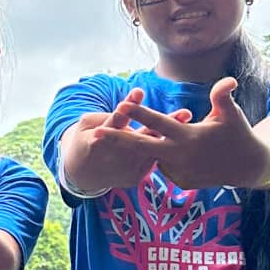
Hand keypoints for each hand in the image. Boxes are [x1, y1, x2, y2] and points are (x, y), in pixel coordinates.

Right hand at [66, 88, 192, 191]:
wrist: (83, 173)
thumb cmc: (86, 140)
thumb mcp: (86, 124)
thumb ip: (108, 116)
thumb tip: (131, 110)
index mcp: (97, 142)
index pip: (115, 121)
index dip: (127, 108)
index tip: (139, 92)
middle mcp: (115, 158)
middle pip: (142, 137)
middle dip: (164, 123)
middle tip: (184, 112)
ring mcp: (127, 170)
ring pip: (152, 149)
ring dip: (170, 133)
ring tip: (185, 117)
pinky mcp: (136, 177)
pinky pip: (153, 160)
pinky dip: (162, 147)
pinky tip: (174, 135)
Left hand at [100, 76, 269, 190]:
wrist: (247, 167)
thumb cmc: (238, 134)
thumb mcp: (231, 115)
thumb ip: (222, 96)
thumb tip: (229, 79)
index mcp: (189, 136)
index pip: (159, 122)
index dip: (140, 113)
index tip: (121, 105)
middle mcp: (180, 156)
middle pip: (142, 146)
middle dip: (117, 139)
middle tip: (94, 133)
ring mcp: (179, 172)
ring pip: (155, 155)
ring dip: (154, 146)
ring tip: (175, 141)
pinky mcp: (180, 182)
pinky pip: (166, 166)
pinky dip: (169, 157)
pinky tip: (185, 155)